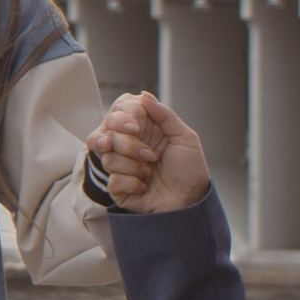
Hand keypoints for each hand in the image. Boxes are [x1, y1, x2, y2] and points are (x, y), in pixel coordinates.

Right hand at [91, 91, 210, 213]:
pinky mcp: (118, 188)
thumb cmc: (190, 171)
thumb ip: (165, 115)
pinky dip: (132, 183)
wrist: (190, 203)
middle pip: (108, 135)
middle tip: (150, 155)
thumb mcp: (185, 138)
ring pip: (108, 157)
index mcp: (144, 132)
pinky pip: (112, 179)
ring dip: (133, 166)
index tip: (136, 126)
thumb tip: (144, 95)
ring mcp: (122, 167)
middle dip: (129, 145)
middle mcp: (130, 147)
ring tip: (150, 173)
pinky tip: (144, 187)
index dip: (123, 118)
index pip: (119, 115)